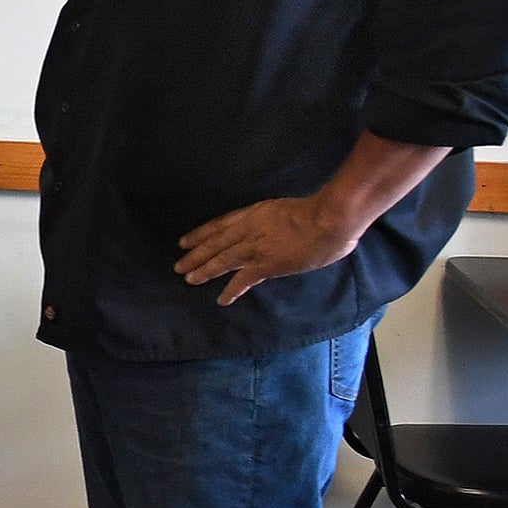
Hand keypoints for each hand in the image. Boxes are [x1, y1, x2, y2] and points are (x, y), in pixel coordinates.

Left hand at [175, 193, 361, 305]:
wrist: (329, 219)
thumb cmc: (320, 211)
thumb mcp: (289, 208)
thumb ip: (279, 219)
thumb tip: (281, 230)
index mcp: (254, 213)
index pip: (221, 224)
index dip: (202, 233)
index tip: (186, 241)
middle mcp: (249, 229)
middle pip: (215, 242)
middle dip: (195, 254)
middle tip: (178, 265)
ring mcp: (255, 247)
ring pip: (222, 259)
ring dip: (204, 270)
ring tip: (188, 278)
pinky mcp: (266, 265)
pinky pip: (243, 280)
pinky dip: (231, 291)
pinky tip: (221, 300)